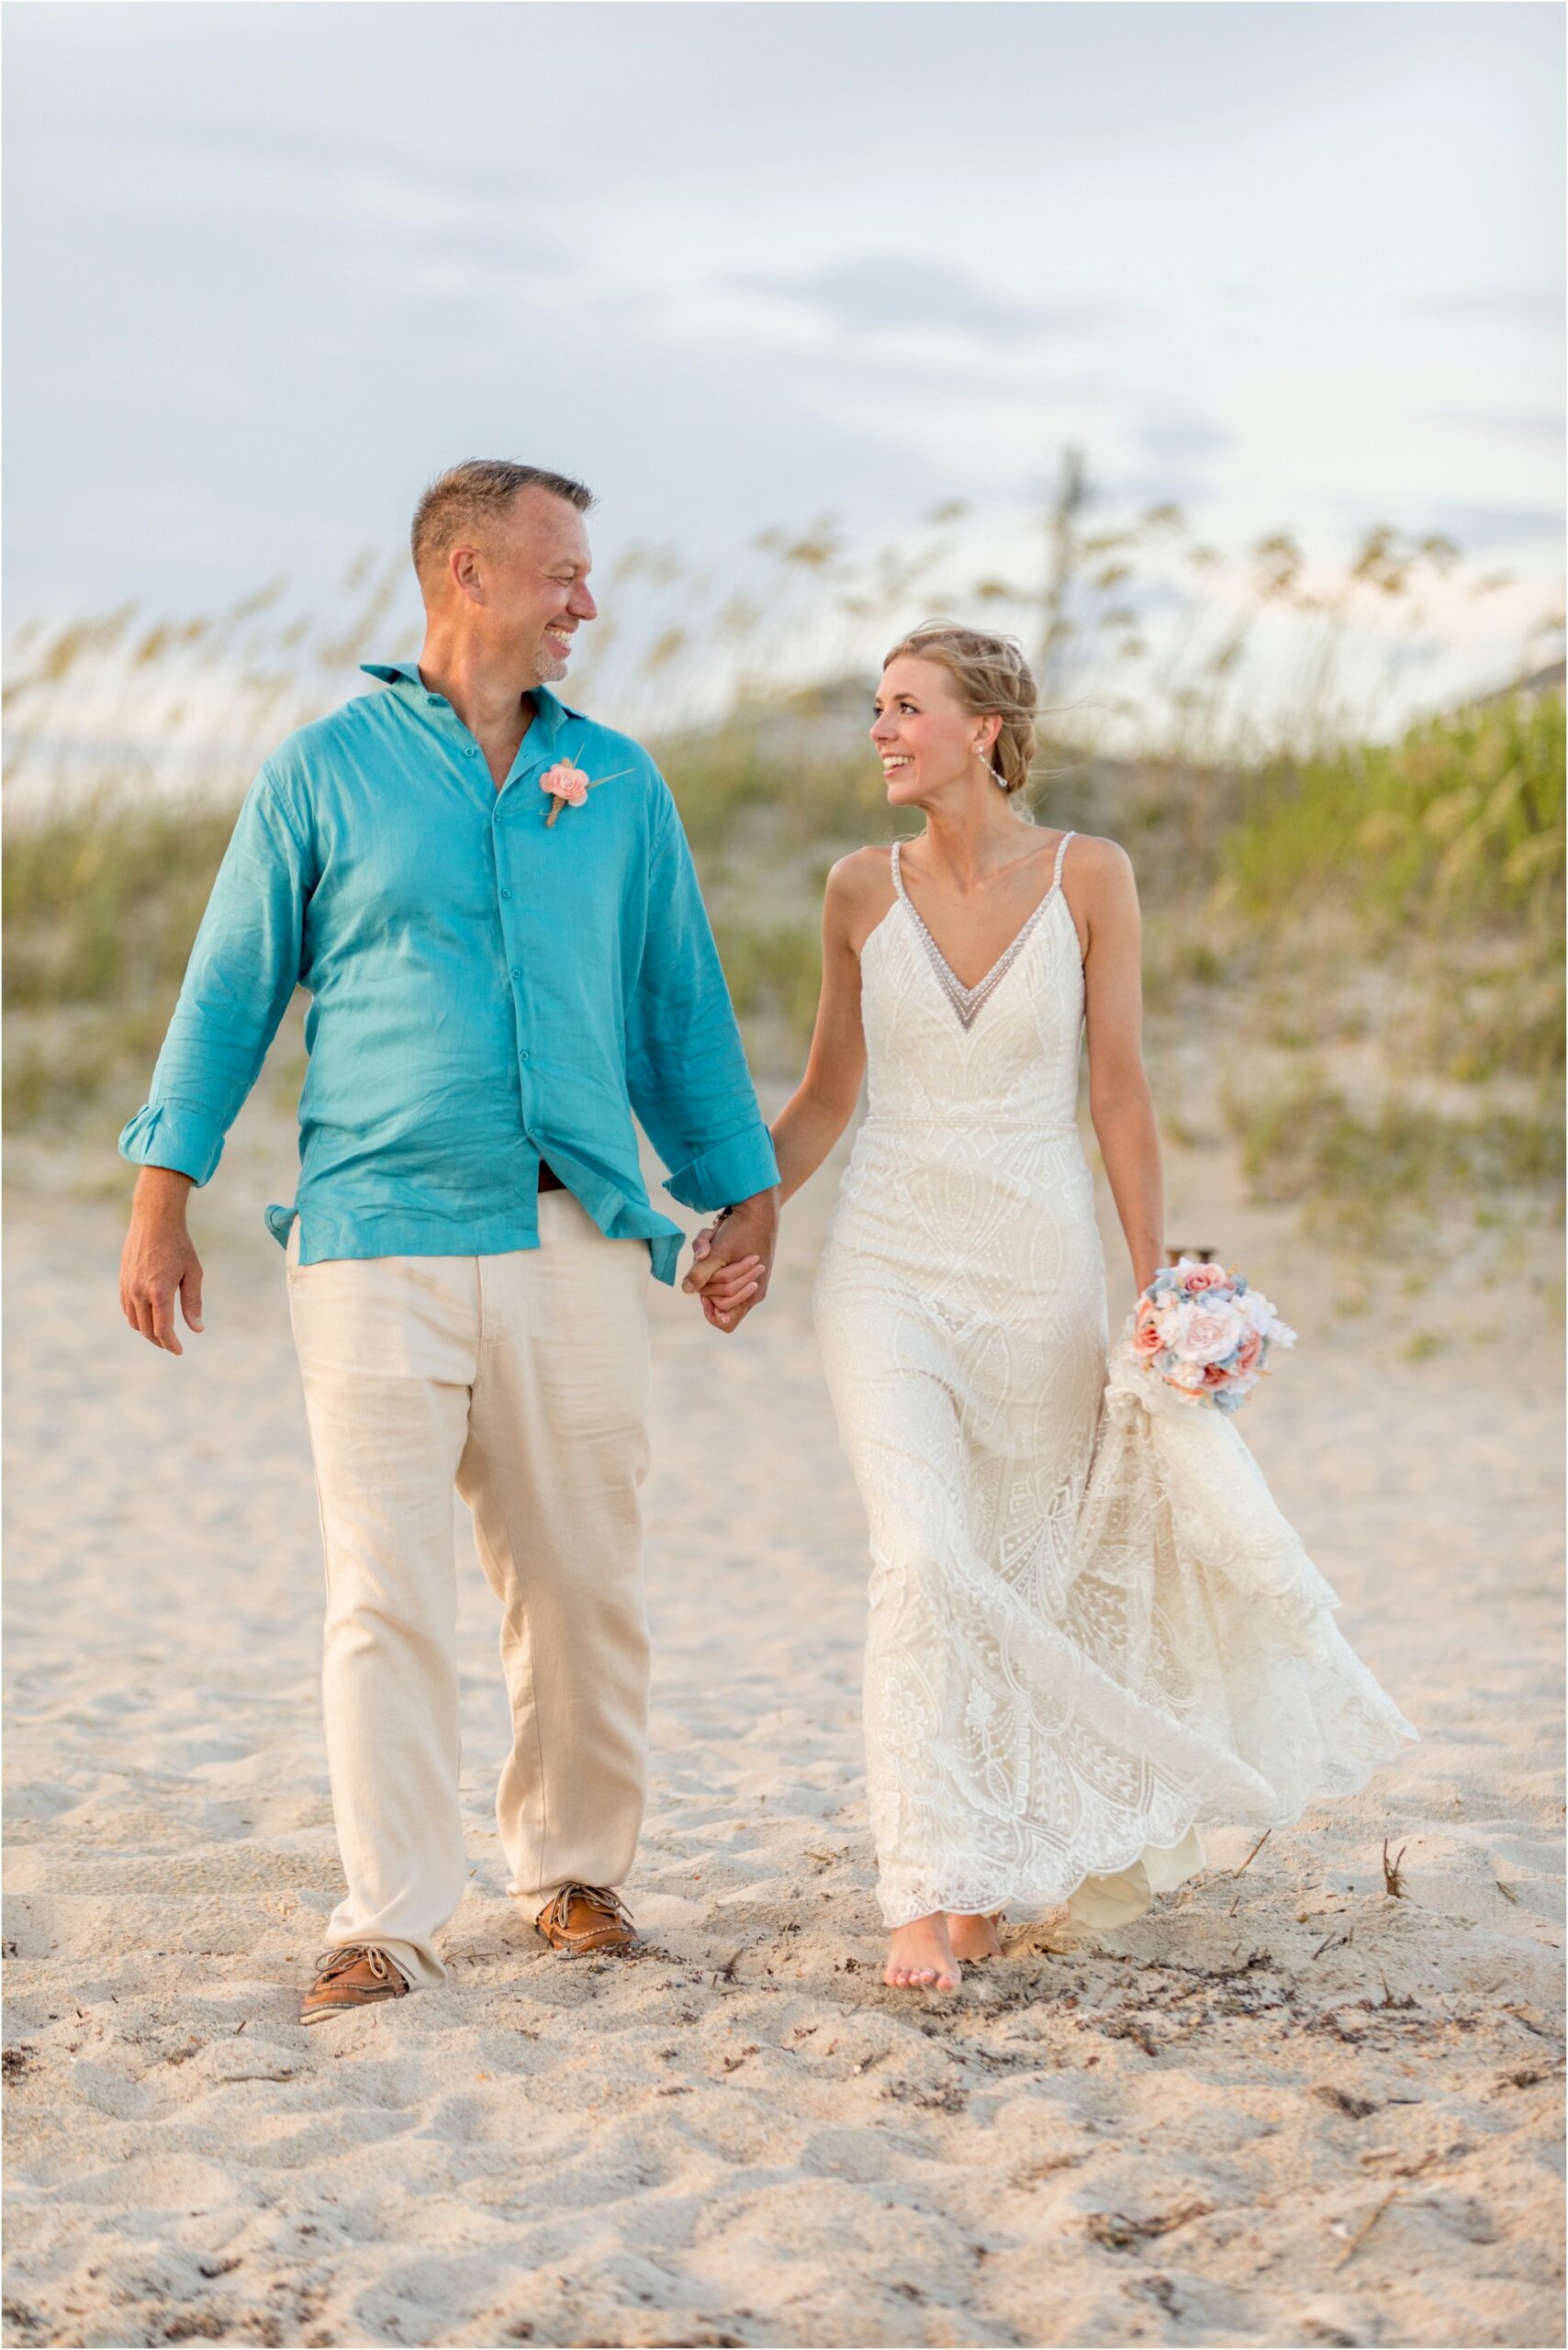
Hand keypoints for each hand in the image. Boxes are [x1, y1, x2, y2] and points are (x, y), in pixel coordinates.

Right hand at [120, 1167, 203, 1354]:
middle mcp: (140, 1292)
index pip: (163, 1330)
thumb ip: (193, 1303)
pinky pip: (126, 1308)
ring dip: (147, 1331)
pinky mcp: (122, 1280)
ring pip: (134, 1321)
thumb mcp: (193, 1273)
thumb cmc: (179, 1245)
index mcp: (160, 1292)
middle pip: (147, 1330)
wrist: (154, 1219)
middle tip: (172, 1345)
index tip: (179, 1351)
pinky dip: (137, 1318)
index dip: (171, 1344)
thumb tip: (197, 1329)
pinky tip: (148, 1318)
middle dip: (160, 1341)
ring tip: (161, 1333)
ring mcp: (128, 1286)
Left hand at [681, 1189, 779, 1333]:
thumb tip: (686, 1290)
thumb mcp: (718, 1251)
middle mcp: (751, 1291)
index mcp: (751, 1293)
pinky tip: (714, 1242)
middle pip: (718, 1303)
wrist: (758, 1208)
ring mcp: (748, 1280)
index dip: (710, 1311)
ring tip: (713, 1245)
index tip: (703, 1294)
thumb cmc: (741, 1230)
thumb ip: (701, 1273)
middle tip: (708, 1260)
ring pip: (716, 1286)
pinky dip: (712, 1260)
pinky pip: (719, 1273)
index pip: (725, 1322)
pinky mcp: (742, 1269)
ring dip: (708, 1266)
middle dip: (707, 1281)